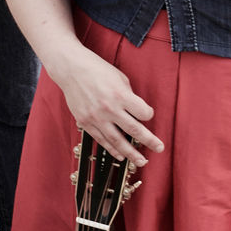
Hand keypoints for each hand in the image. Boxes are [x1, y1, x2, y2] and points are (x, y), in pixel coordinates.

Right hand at [54, 49, 160, 166]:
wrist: (71, 69)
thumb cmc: (96, 69)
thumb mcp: (119, 78)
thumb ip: (128, 95)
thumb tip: (136, 111)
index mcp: (120, 95)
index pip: (143, 113)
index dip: (149, 115)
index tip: (148, 114)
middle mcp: (109, 108)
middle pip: (134, 130)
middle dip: (149, 141)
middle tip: (159, 148)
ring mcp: (96, 117)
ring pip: (117, 140)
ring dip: (131, 153)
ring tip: (141, 161)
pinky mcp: (85, 122)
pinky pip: (101, 139)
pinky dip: (111, 149)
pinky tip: (120, 155)